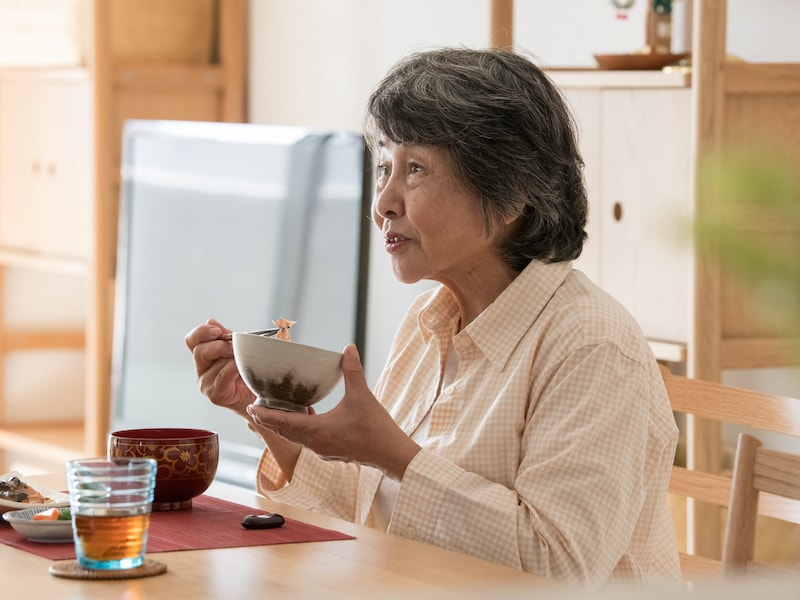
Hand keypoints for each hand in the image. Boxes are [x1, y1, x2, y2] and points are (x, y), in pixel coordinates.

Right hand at [184, 318, 254, 416]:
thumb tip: (211, 321)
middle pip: (199, 351)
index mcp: (205, 355)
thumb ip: (225, 336)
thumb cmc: (250, 370)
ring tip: (243, 357)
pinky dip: (231, 369)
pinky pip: (221, 377)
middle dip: (219, 345)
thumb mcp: (239, 348)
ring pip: (212, 364)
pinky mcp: (215, 395)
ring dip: (229, 357)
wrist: (263, 394)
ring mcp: (206, 383)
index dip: (201, 332)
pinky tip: (239, 366)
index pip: (192, 340)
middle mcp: (202, 369)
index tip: (216, 330)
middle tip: (235, 346)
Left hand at [247, 344, 420, 480]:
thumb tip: (348, 348)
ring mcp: (322, 449)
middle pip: (284, 431)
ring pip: (295, 437)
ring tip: (274, 411)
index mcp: (317, 430)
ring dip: (283, 425)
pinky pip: (307, 439)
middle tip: (254, 408)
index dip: (265, 414)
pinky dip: (299, 428)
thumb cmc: (376, 428)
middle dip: (268, 420)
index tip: (251, 407)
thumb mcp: (362, 396)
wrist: (391, 454)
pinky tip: (306, 416)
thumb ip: (352, 371)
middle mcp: (315, 443)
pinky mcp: (331, 451)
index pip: (284, 422)